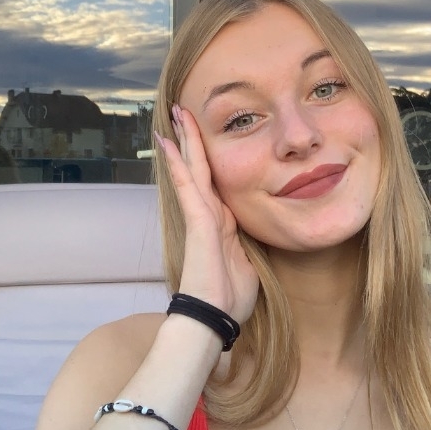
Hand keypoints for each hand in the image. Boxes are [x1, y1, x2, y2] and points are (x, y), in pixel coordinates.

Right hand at [155, 105, 258, 326]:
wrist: (214, 319)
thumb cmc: (231, 297)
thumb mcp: (250, 260)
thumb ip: (249, 241)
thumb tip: (261, 233)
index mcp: (222, 222)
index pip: (213, 180)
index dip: (206, 156)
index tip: (201, 133)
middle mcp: (209, 215)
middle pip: (199, 167)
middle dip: (191, 139)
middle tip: (182, 110)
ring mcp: (201, 217)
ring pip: (192, 170)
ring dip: (184, 141)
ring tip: (175, 115)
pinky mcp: (199, 223)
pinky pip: (189, 186)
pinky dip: (179, 164)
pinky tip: (170, 143)